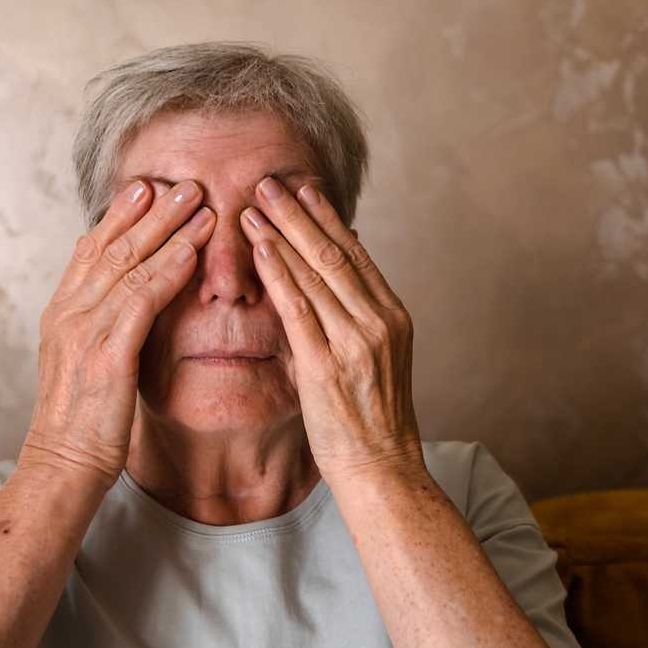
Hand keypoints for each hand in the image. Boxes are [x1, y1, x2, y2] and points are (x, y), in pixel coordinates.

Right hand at [18, 179, 214, 489]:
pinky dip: (168, 270)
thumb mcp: (84, 363)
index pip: (90, 249)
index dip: (119, 215)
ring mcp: (84, 330)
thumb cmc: (80, 421)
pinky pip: (142, 300)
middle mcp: (69, 311)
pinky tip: (193, 251)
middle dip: (150, 210)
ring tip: (199, 202)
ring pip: (130, 264)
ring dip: (168, 229)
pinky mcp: (107, 353)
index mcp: (61, 312)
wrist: (61, 465)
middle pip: (112, 246)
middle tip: (181, 181)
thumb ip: (101, 327)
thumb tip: (127, 305)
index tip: (145, 187)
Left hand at [239, 176, 425, 482]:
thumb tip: (344, 269)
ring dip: (281, 234)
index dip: (327, 217)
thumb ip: (361, 312)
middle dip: (300, 213)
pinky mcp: (326, 366)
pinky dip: (278, 273)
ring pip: (315, 274)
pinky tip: (260, 248)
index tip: (304, 187)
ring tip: (255, 204)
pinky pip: (298, 309)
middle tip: (271, 180)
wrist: (382, 466)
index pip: (356, 253)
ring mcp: (355, 342)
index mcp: (392, 315)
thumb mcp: (380, 355)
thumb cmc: (373, 416)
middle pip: (335, 253)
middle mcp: (378, 321)